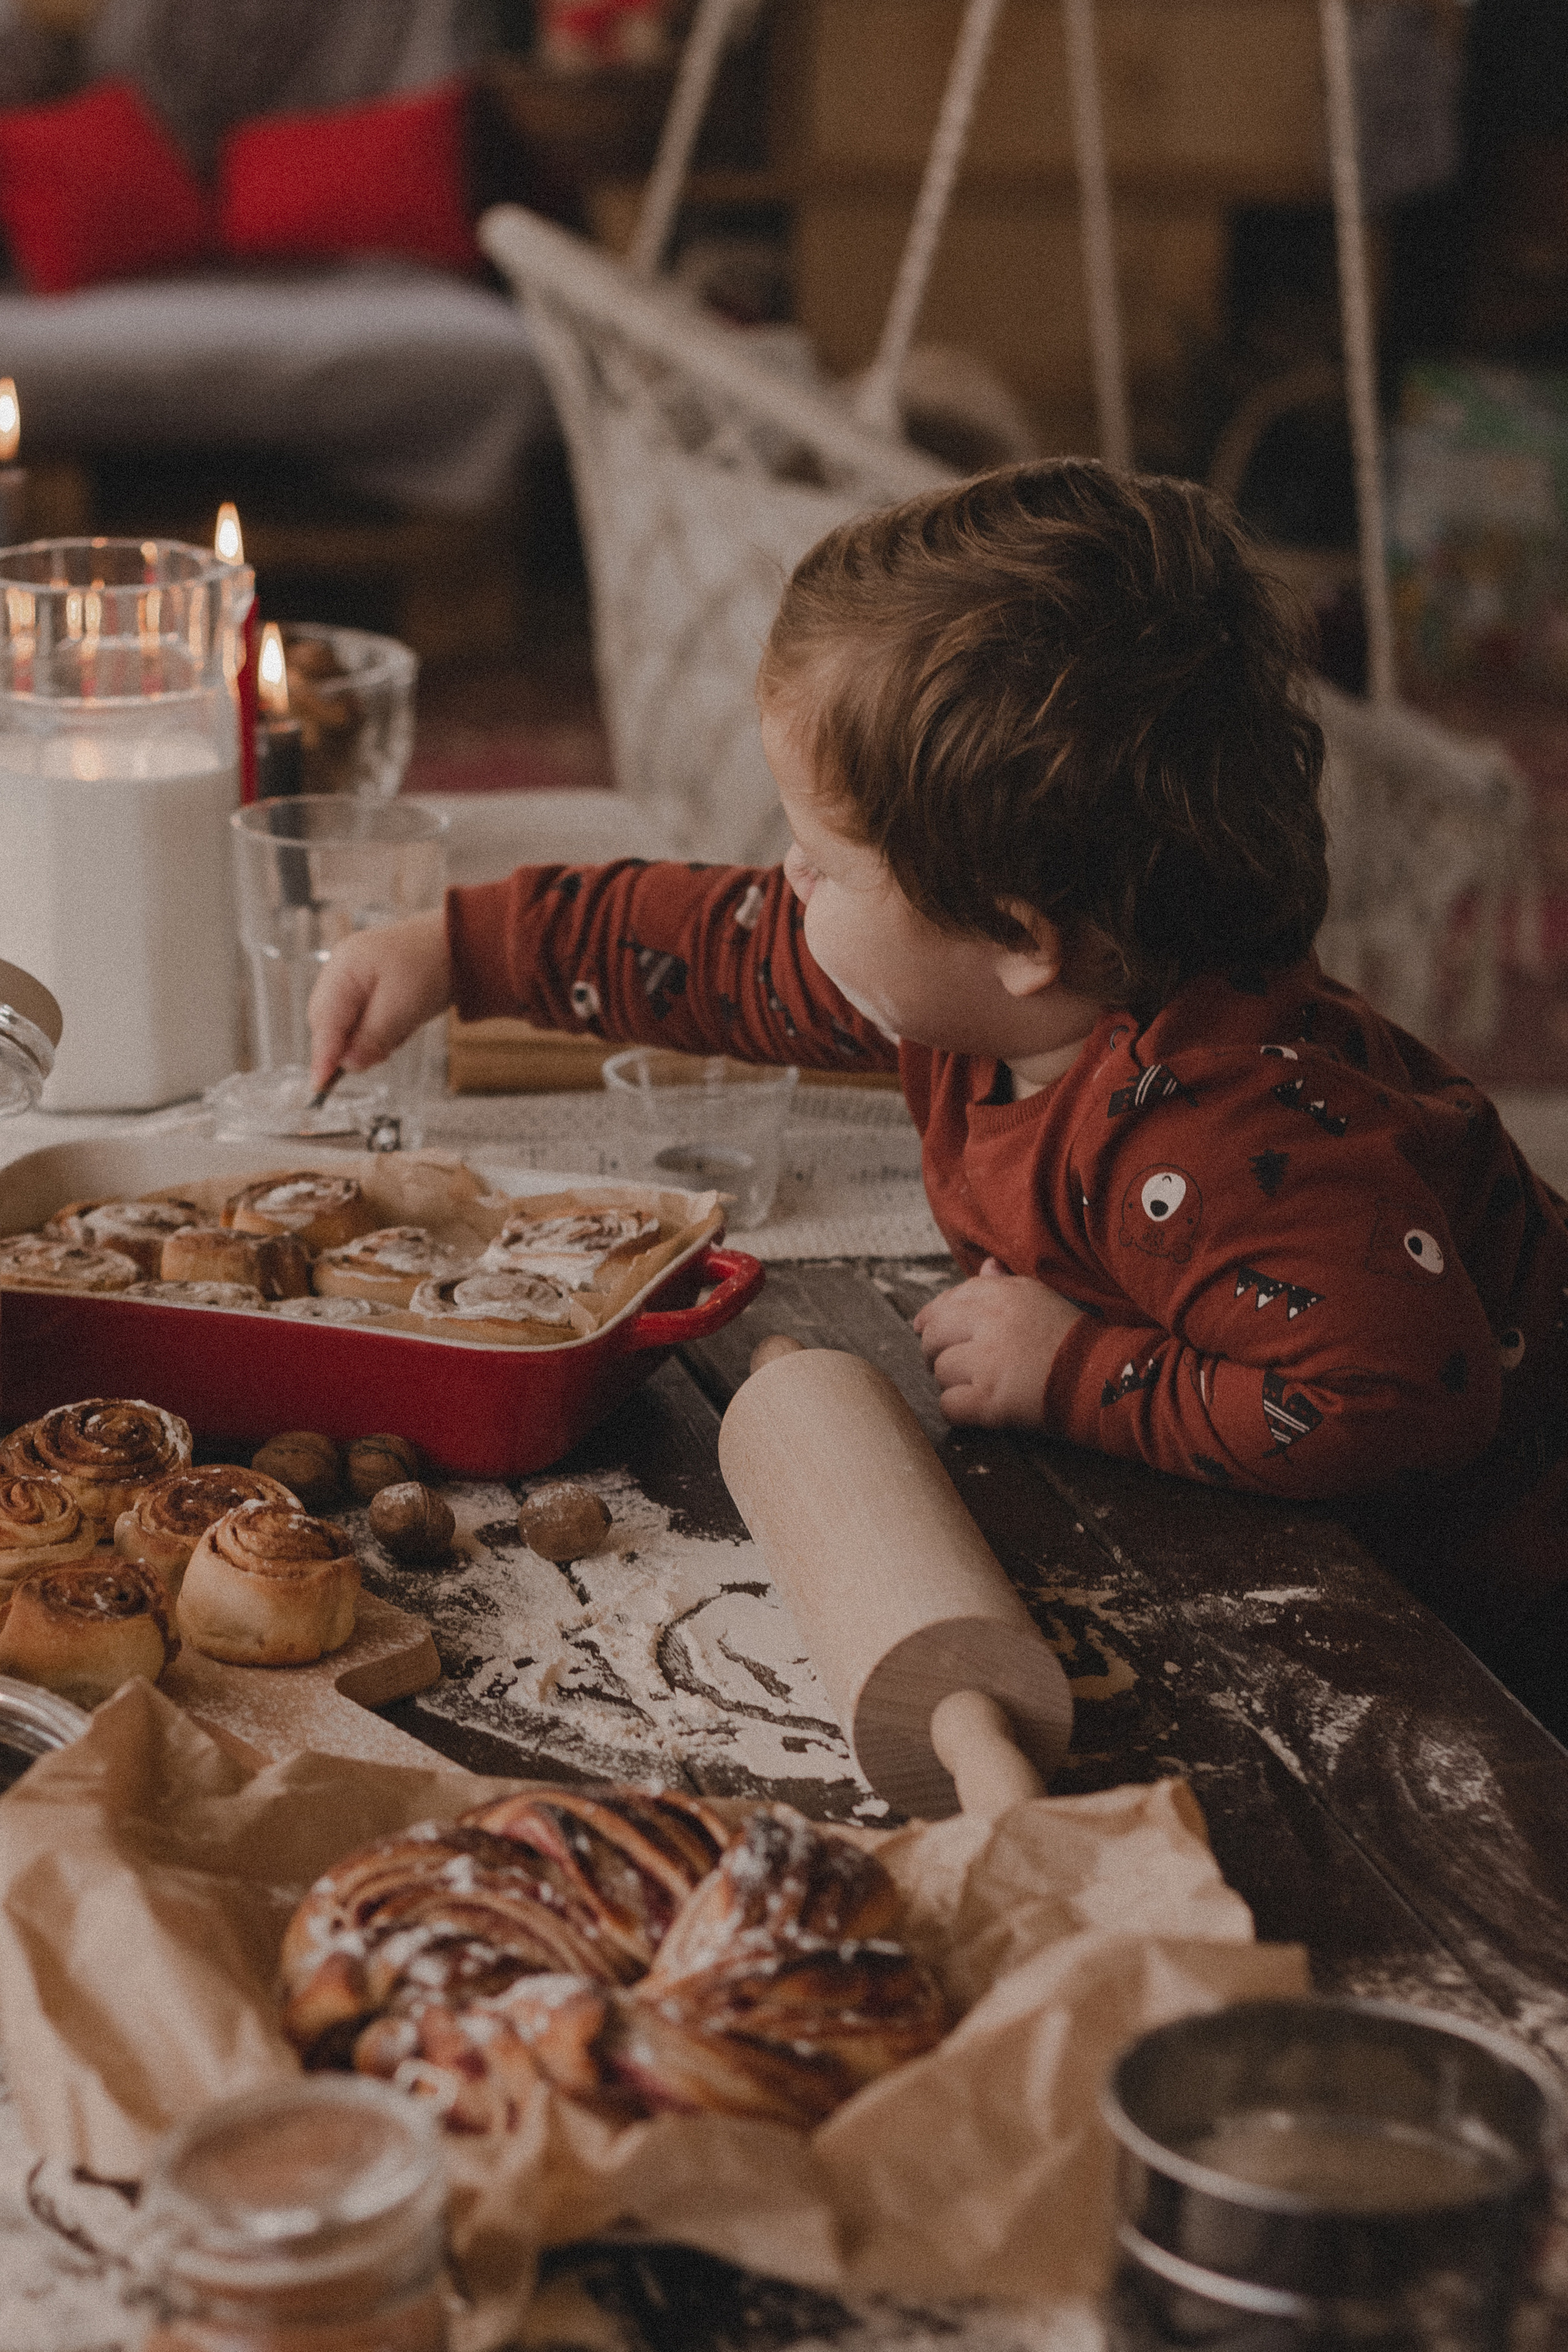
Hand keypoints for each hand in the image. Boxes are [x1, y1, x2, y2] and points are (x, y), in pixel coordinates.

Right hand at [306, 911, 453, 1090]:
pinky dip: (378, 1029)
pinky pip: (362, 1019)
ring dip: (368, 1038)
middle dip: (350, 1046)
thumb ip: (372, 1037)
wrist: (459, 942)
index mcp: (344, 968)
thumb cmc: (431, 966)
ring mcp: (352, 977)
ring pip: (346, 1025)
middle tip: (383, 1051)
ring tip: (402, 1026)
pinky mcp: (367, 986)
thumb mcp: (403, 1008)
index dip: (322, 1056)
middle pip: (329, 1024)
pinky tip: (401, 1021)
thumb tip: (347, 1065)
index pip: (324, 1022)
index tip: (319, 1086)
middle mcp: (340, 971)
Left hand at [912, 1259, 1082, 1427]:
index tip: (928, 1330)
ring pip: (939, 1372)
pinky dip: (958, 1411)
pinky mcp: (991, 1400)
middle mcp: (990, 1322)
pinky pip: (948, 1406)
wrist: (1105, 1378)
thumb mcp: (1043, 1298)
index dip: (934, 1318)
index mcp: (1001, 1294)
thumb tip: (985, 1266)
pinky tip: (979, 1408)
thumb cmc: (1075, 1339)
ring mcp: (989, 1362)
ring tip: (978, 1385)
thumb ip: (1005, 1283)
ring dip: (952, 1382)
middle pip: (933, 1335)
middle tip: (950, 1363)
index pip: (947, 1301)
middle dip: (935, 1351)